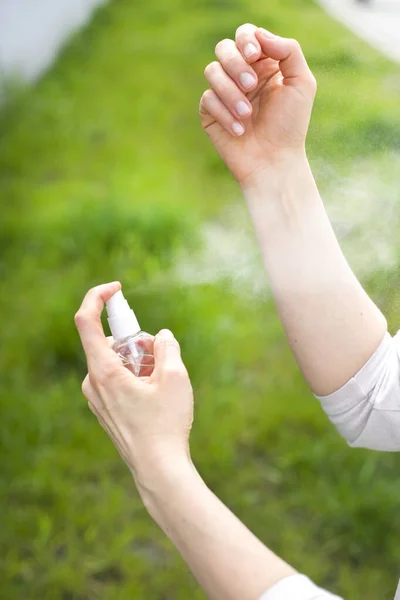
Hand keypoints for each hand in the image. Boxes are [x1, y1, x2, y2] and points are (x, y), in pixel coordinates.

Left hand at [74, 282, 193, 479]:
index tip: (117, 289)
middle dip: (138, 340)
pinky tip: (156, 394)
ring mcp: (97, 397)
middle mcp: (93, 382)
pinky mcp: (105, 408)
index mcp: (103, 370)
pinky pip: (117, 379)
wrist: (159, 468)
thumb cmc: (165, 424)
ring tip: (163, 380)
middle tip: (162, 354)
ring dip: (140, 360)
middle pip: (110, 342)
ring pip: (116, 361)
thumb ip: (168, 346)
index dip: (98, 297)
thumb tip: (162, 336)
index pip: (86, 321)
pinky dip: (136, 375)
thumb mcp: (175, 377)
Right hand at [199, 24, 316, 185]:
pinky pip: (207, 99)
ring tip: (247, 115)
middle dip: (236, 64)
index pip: (246, 35)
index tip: (255, 54)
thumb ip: (288, 51)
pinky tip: (239, 131)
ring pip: (212, 71)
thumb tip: (260, 35)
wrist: (273, 162)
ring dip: (230, 92)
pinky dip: (224, 114)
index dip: (246, 39)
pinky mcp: (210, 112)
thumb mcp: (301, 83)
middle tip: (251, 86)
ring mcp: (224, 93)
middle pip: (224, 48)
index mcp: (263, 64)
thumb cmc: (290, 126)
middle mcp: (241, 75)